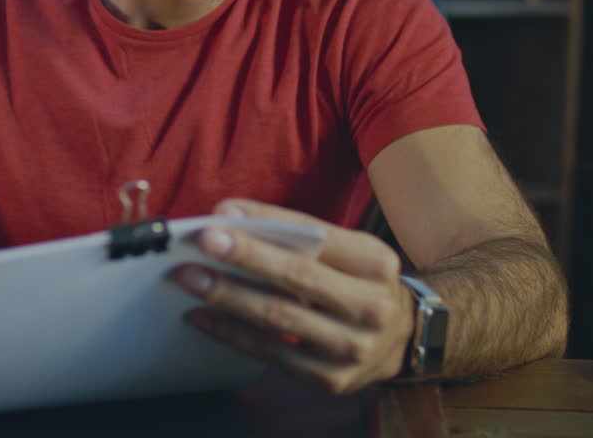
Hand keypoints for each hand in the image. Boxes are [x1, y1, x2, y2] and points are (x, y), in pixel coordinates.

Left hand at [174, 199, 415, 394]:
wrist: (401, 339)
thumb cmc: (359, 284)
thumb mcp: (348, 251)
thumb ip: (298, 233)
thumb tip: (230, 215)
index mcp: (375, 263)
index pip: (316, 236)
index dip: (269, 222)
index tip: (224, 214)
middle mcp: (370, 306)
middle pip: (298, 277)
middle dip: (246, 257)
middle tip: (203, 242)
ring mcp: (352, 348)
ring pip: (280, 319)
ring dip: (229, 296)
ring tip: (191, 278)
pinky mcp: (331, 379)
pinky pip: (271, 354)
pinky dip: (232, 333)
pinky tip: (203, 317)